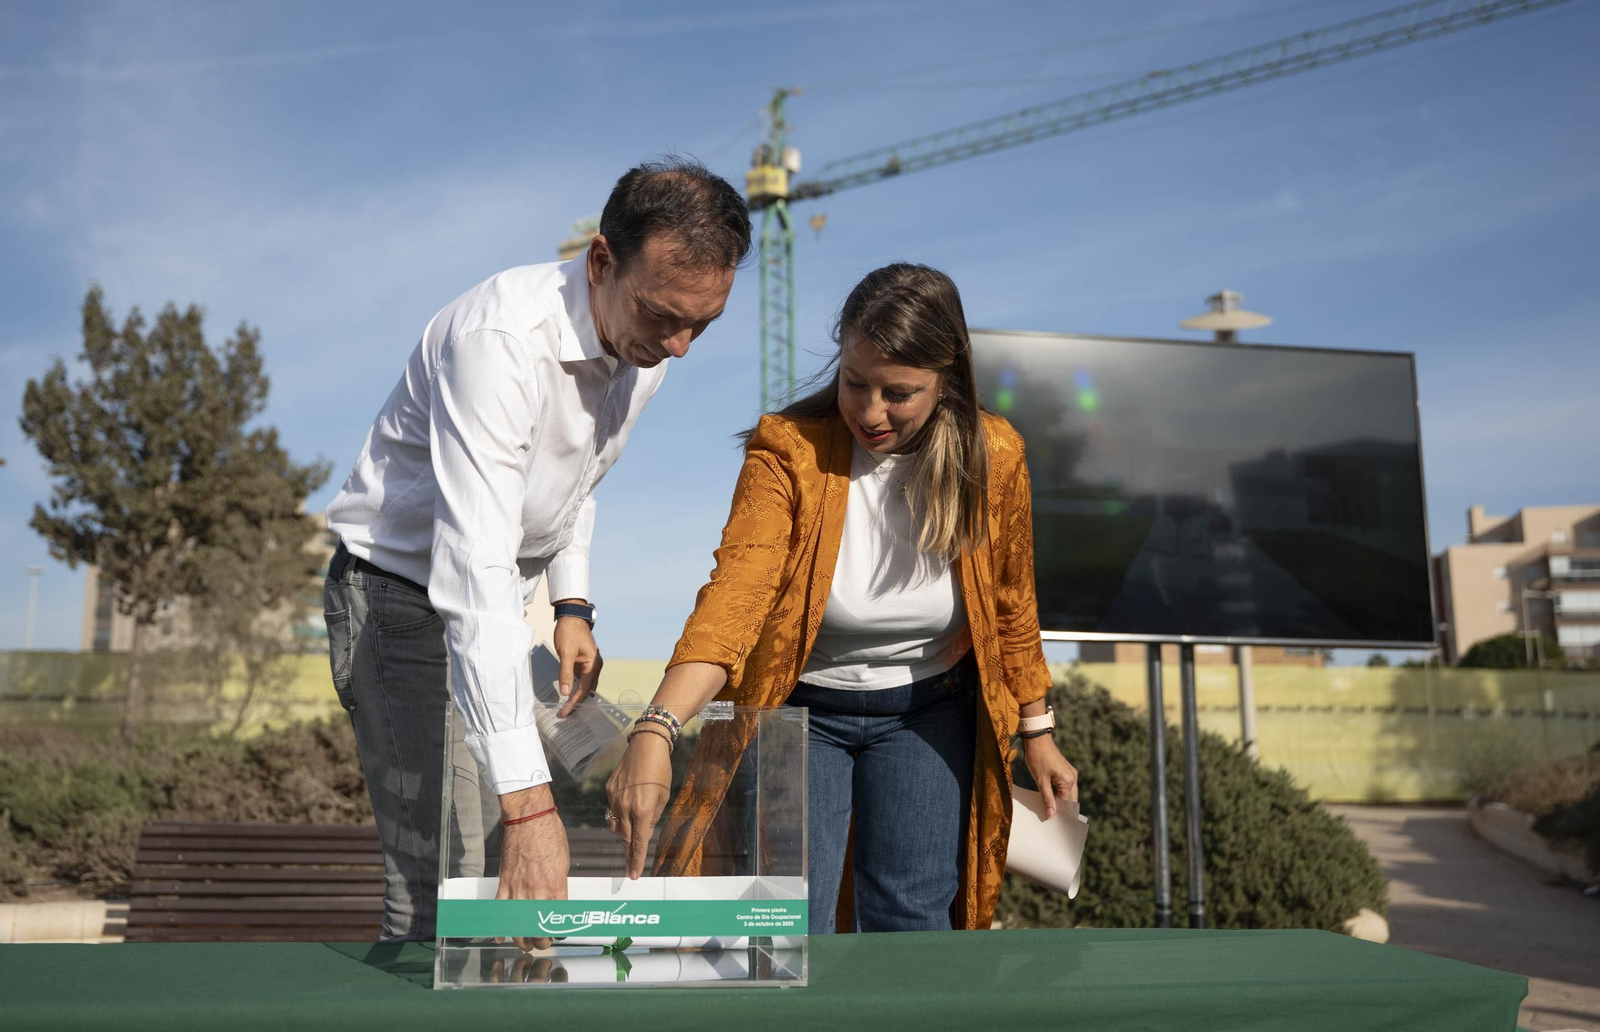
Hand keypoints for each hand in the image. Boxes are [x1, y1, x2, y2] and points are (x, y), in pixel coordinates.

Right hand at [496, 785, 569, 950]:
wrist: (529, 819)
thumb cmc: (550, 836)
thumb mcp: (563, 863)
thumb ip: (558, 885)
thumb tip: (554, 900)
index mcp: (557, 888)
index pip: (558, 922)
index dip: (557, 933)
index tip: (557, 935)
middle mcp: (538, 893)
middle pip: (537, 930)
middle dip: (540, 942)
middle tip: (541, 944)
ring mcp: (519, 890)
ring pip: (518, 927)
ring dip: (521, 939)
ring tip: (524, 943)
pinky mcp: (504, 884)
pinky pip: (500, 911)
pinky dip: (499, 927)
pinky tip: (500, 936)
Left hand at [552, 609, 601, 716]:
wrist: (571, 617)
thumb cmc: (569, 633)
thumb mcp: (566, 653)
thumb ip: (566, 673)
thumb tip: (565, 692)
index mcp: (594, 664)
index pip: (585, 689)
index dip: (575, 701)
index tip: (565, 712)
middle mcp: (595, 666)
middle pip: (587, 689)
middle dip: (577, 702)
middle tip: (564, 714)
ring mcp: (590, 664)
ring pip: (585, 685)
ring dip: (576, 696)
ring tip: (566, 707)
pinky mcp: (583, 663)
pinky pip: (580, 679)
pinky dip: (575, 687)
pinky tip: (567, 693)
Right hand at [604, 729, 673, 879]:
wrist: (646, 746)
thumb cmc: (660, 771)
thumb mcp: (662, 797)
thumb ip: (652, 818)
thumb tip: (645, 832)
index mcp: (642, 811)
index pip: (639, 842)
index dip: (636, 860)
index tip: (634, 875)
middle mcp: (625, 807)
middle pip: (625, 839)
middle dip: (629, 855)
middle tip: (630, 869)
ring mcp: (614, 799)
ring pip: (616, 825)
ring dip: (624, 833)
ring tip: (632, 835)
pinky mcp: (608, 790)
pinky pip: (612, 810)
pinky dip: (620, 814)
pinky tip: (628, 807)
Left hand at [1022, 735, 1078, 818]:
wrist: (1037, 739)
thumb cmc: (1037, 758)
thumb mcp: (1040, 780)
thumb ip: (1047, 798)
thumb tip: (1051, 814)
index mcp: (1068, 780)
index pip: (1067, 803)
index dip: (1061, 813)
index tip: (1053, 822)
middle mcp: (1073, 777)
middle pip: (1070, 799)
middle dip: (1063, 809)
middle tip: (1052, 819)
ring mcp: (1071, 773)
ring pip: (1068, 793)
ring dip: (1061, 801)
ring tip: (1051, 810)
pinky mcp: (1066, 770)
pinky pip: (1066, 786)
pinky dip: (1060, 793)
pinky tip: (1052, 798)